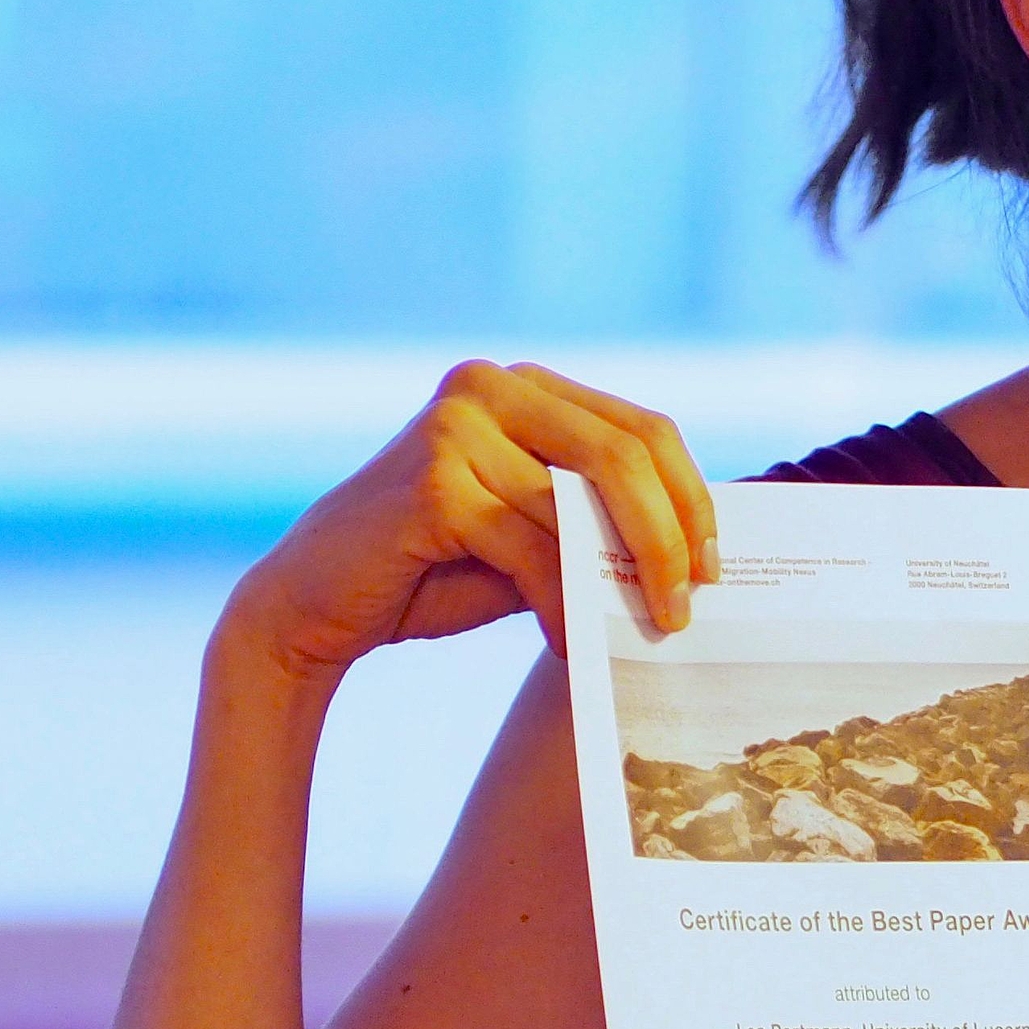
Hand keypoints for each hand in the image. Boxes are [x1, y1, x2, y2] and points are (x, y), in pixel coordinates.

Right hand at [218, 361, 717, 681]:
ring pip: (578, 506)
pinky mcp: (433, 480)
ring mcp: (457, 425)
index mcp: (525, 385)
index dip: (691, 497)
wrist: (312, 606)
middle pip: (623, 455)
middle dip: (669, 536)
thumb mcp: (533, 534)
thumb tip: (693, 554)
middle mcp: (493, 385)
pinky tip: (570, 642)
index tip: (715, 565)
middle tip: (688, 606)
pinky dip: (560, 602)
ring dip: (618, 580)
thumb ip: (595, 522)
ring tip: (641, 632)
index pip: (642, 429)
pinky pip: (530, 548)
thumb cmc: (432, 570)